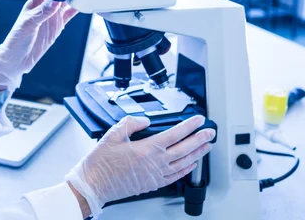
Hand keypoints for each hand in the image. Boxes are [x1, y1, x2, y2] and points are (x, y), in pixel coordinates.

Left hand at [0, 0, 78, 89]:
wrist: (18, 60)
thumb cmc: (16, 40)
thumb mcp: (28, 24)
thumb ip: (43, 12)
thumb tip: (55, 1)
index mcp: (34, 2)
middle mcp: (44, 7)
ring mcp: (52, 16)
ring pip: (66, 3)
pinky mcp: (58, 25)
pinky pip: (69, 15)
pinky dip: (76, 9)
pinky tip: (83, 4)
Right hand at [65, 115, 214, 218]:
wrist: (94, 185)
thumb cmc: (101, 163)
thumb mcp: (112, 134)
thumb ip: (131, 123)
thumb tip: (144, 121)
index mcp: (147, 149)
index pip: (175, 134)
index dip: (189, 126)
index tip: (199, 120)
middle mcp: (155, 163)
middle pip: (185, 148)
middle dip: (200, 139)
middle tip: (211, 132)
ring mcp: (156, 175)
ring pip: (183, 163)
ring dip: (198, 154)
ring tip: (207, 147)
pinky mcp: (153, 184)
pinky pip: (175, 176)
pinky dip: (186, 170)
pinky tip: (191, 165)